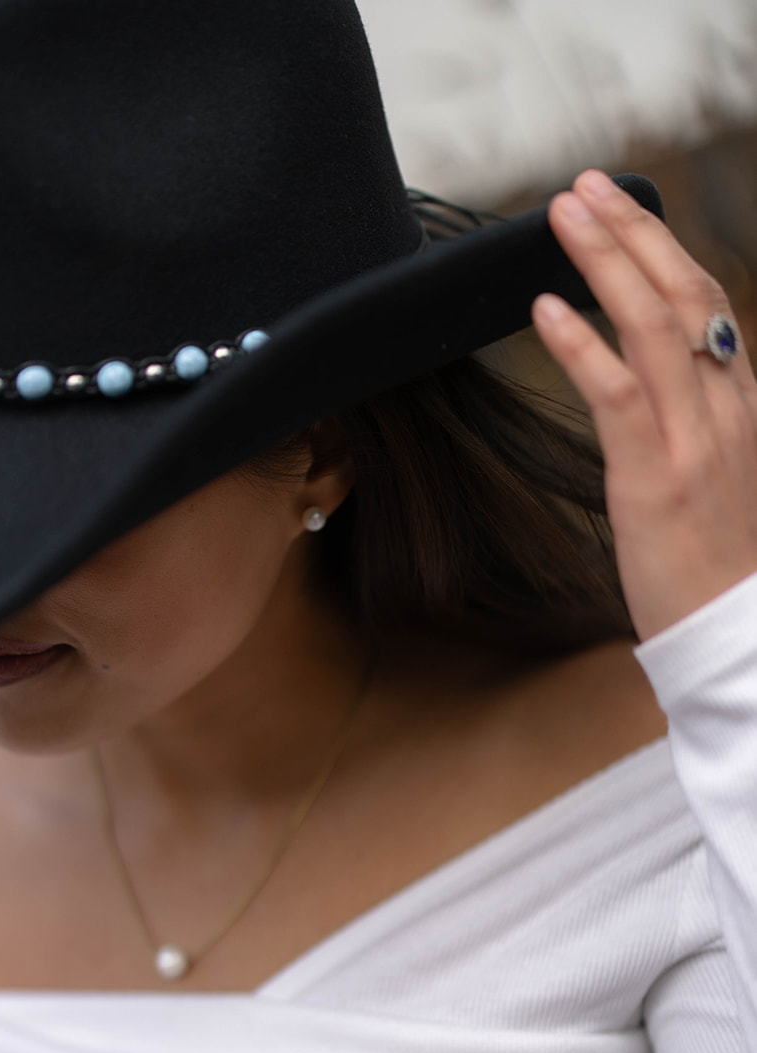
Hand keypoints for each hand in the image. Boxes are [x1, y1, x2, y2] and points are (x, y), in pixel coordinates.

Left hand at [530, 168, 756, 642]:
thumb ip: (694, 428)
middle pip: (684, 295)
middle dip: (633, 233)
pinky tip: (544, 311)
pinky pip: (618, 393)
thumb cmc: (717, 571)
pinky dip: (579, 345)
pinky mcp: (654, 477)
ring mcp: (694, 439)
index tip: (622, 212)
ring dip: (605, 262)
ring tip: (562, 217)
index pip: (707, 307)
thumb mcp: (718, 481)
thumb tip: (651, 394)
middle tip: (584, 188)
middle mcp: (726, 409)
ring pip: (654, 325)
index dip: (663, 252)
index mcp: (741, 406)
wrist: (735, 635)